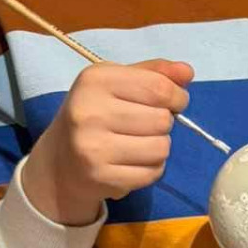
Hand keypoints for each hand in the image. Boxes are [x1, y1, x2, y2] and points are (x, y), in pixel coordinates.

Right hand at [25, 60, 192, 225]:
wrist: (61, 160)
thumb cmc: (96, 113)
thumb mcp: (118, 83)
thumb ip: (154, 73)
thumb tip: (186, 72)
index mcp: (95, 80)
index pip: (159, 88)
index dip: (177, 96)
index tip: (173, 102)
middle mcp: (89, 112)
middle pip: (163, 120)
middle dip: (163, 123)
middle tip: (143, 125)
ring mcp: (92, 147)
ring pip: (161, 148)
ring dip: (158, 147)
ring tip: (136, 144)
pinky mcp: (101, 176)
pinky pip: (152, 172)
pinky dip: (150, 169)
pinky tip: (130, 162)